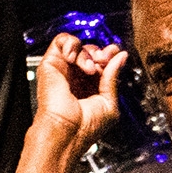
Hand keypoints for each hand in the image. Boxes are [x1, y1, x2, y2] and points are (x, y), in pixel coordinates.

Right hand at [33, 30, 127, 161]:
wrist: (68, 131)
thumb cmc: (86, 126)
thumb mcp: (110, 101)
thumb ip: (114, 77)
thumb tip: (121, 56)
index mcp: (91, 86)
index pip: (102, 62)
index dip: (109, 56)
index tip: (115, 55)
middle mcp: (77, 77)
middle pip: (91, 51)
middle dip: (100, 53)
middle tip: (103, 61)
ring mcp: (64, 70)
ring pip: (78, 45)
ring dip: (87, 52)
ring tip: (89, 68)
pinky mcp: (51, 63)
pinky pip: (60, 41)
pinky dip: (71, 43)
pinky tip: (74, 59)